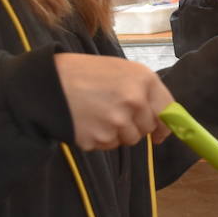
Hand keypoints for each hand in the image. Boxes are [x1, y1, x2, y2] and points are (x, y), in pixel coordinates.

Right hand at [55, 53, 174, 149]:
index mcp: (144, 80)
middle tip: (115, 113)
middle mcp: (135, 102)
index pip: (168, 111)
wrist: (49, 82)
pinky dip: (100, 139)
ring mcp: (117, 122)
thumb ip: (145, 91)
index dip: (165, 124)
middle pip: (146, 128)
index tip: (160, 133)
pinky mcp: (99, 138)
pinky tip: (88, 121)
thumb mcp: (123, 71)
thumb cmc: (87, 73)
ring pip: (128, 139)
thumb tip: (162, 119)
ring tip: (98, 114)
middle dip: (135, 126)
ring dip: (117, 133)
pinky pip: (108, 146)